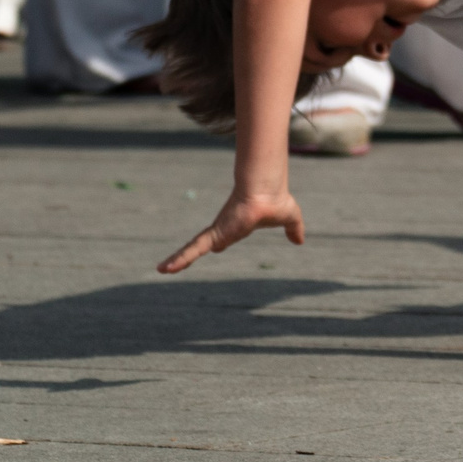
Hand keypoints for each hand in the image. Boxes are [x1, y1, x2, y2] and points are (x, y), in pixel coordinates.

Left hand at [158, 185, 305, 273]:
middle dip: (190, 253)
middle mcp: (225, 229)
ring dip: (178, 259)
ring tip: (162, 269)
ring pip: (194, 249)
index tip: (214, 247)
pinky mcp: (214, 235)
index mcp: (238, 226)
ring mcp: (217, 232)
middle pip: (204, 244)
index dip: (218, 242)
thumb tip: (300, 240)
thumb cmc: (276, 200)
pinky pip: (193, 249)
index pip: (223, 237)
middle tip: (176, 262)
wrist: (267, 192)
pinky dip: (180, 259)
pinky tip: (165, 268)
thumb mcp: (290, 219)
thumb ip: (294, 229)